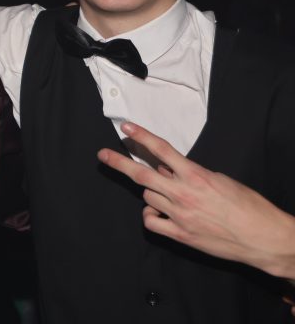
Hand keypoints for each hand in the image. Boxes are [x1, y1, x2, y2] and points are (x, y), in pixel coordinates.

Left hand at [98, 122, 294, 281]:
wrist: (262, 238)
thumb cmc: (248, 207)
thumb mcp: (221, 181)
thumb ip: (190, 174)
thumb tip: (169, 171)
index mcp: (196, 176)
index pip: (162, 150)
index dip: (141, 136)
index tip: (126, 127)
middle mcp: (183, 193)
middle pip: (142, 173)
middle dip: (119, 162)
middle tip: (103, 155)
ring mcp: (179, 215)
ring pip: (148, 196)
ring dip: (152, 192)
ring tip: (169, 195)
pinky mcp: (180, 234)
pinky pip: (150, 221)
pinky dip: (150, 215)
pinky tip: (159, 213)